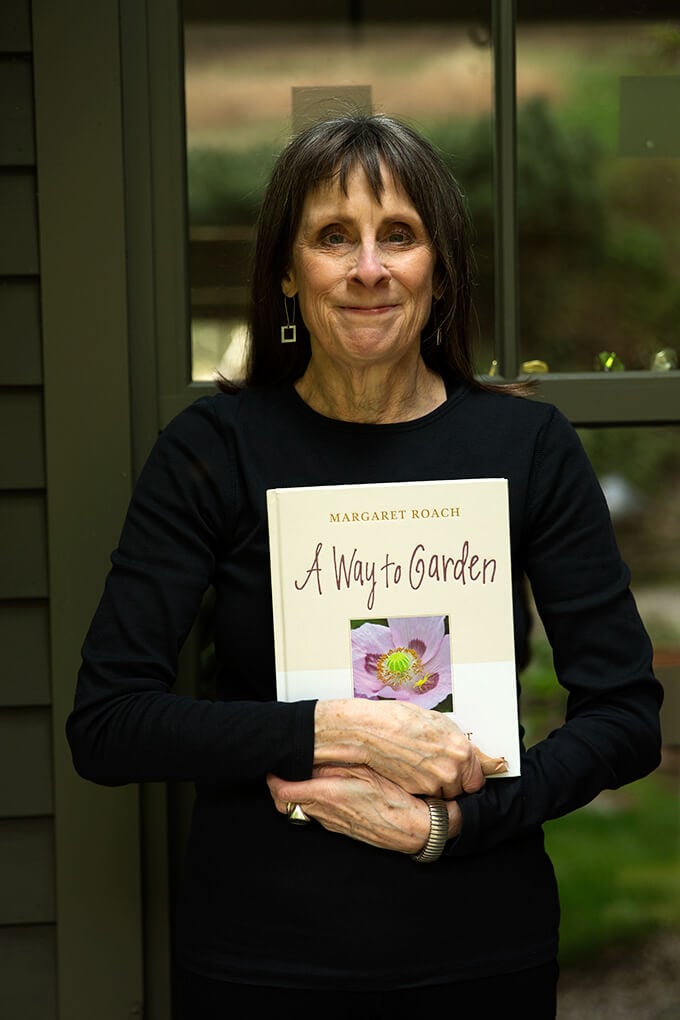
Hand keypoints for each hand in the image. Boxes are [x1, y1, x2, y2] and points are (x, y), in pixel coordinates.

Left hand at [268, 764, 462, 853]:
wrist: (416, 829)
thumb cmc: (396, 799)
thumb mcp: (366, 771)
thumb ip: (336, 765)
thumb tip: (313, 758)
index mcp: (328, 796)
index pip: (283, 793)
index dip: (273, 780)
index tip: (273, 768)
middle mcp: (326, 813)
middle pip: (286, 805)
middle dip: (279, 788)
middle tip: (282, 772)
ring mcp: (334, 824)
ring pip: (302, 810)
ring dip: (298, 794)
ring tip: (306, 775)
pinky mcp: (343, 829)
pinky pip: (319, 816)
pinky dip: (315, 802)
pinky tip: (328, 789)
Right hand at [313, 699, 505, 799]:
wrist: (373, 730)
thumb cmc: (402, 720)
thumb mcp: (441, 724)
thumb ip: (463, 745)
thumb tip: (485, 760)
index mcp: (461, 750)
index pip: (479, 779)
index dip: (469, 774)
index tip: (463, 771)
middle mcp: (451, 771)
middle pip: (462, 790)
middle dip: (453, 781)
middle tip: (436, 765)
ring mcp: (433, 784)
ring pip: (444, 796)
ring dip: (438, 787)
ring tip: (420, 766)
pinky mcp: (416, 792)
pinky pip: (426, 797)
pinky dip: (421, 789)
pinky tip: (410, 771)